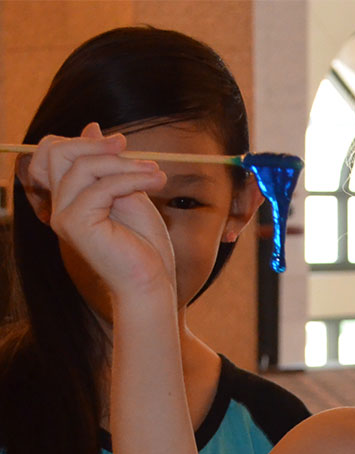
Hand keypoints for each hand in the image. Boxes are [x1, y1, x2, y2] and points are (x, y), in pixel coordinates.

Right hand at [22, 122, 175, 299]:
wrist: (151, 282)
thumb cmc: (144, 245)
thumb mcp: (128, 192)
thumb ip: (109, 164)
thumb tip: (91, 126)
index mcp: (69, 198)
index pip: (53, 152)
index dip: (82, 140)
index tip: (120, 144)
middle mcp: (60, 207)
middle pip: (56, 152)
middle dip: (96, 144)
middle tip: (130, 148)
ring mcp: (64, 217)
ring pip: (82, 167)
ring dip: (124, 164)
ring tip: (156, 173)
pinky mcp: (76, 225)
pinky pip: (100, 187)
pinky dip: (131, 180)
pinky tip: (156, 182)